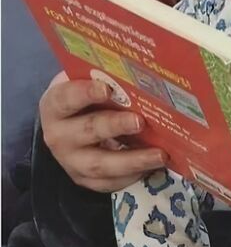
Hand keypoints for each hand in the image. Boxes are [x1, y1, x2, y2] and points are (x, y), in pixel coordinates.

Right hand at [39, 72, 166, 191]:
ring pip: (100, 164)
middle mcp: (59, 135)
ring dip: (132, 160)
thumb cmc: (88, 94)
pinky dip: (132, 176)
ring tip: (159, 154)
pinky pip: (108, 183)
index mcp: (56, 104)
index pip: (67, 98)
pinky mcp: (84, 180)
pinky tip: (153, 166)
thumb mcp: (90, 80)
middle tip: (140, 121)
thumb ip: (107, 74)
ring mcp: (71, 161)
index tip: (106, 89)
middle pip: (87, 131)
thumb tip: (142, 64)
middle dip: (115, 127)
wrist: (72, 122)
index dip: (85, 93)